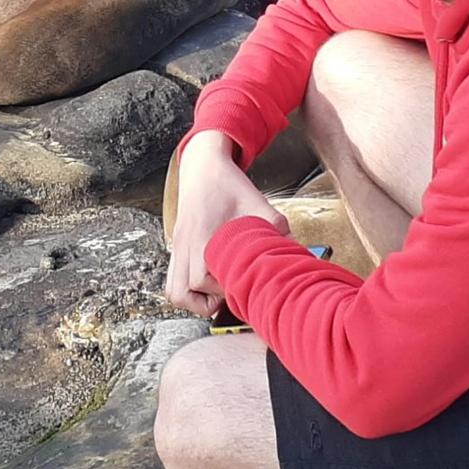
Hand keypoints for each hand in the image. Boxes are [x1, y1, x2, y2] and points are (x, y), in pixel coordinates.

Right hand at [164, 130, 289, 317]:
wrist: (203, 166)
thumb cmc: (228, 184)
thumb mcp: (258, 204)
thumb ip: (278, 228)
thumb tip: (296, 250)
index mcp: (202, 237)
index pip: (204, 282)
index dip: (224, 292)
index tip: (243, 287)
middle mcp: (185, 246)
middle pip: (186, 292)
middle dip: (211, 299)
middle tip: (233, 290)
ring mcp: (177, 248)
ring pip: (174, 291)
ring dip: (194, 301)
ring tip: (217, 295)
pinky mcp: (177, 247)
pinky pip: (172, 281)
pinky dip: (187, 291)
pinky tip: (207, 284)